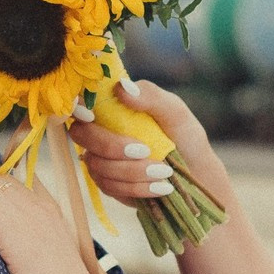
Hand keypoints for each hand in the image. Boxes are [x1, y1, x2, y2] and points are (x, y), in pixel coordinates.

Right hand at [70, 80, 233, 213]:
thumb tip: (121, 86)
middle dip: (110, 145)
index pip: (81, 101)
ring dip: (132, 171)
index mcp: (112, 106)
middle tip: (145, 150)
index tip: (92, 116)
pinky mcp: (108, 183)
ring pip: (97, 165)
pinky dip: (137, 187)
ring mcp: (101, 158)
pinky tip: (160, 187)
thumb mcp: (174, 112)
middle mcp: (100, 130)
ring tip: (165, 171)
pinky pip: (109, 186)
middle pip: (80, 134)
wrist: (197, 175)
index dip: (77, 108)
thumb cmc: (185, 137)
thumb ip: (150, 96)